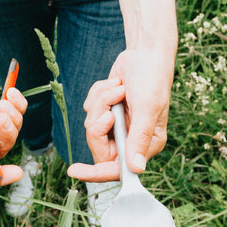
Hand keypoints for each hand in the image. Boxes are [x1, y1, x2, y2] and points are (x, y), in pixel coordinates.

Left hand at [67, 47, 172, 182]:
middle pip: (99, 147)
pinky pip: (89, 109)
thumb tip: (137, 169)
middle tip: (107, 109)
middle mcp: (131, 139)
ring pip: (92, 125)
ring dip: (101, 103)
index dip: (95, 173)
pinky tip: (114, 83)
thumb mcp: (147, 108)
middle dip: (99, 125)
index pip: (119, 169)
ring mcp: (118, 125)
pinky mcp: (106, 110)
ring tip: (117, 88)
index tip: (74, 171)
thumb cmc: (152, 78)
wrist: (145, 53)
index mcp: (147, 144)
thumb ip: (139, 138)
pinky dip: (98, 94)